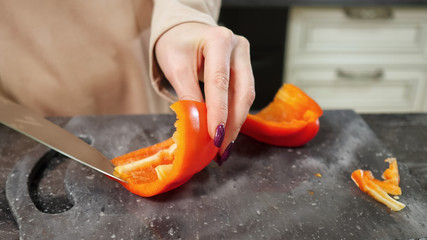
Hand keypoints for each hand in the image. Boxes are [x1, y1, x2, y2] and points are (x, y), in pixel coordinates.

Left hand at [155, 22, 254, 163]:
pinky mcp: (244, 68)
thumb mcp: (176, 67)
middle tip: (221, 148)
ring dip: (235, 123)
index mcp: (219, 40)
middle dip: (232, 123)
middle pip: (242, 91)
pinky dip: (234, 115)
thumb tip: (198, 127)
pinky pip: (242, 95)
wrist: (184, 31)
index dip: (219, 112)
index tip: (214, 136)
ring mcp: (244, 57)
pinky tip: (227, 132)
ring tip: (223, 146)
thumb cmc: (177, 45)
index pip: (220, 82)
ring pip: (246, 96)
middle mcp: (238, 47)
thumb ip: (189, 95)